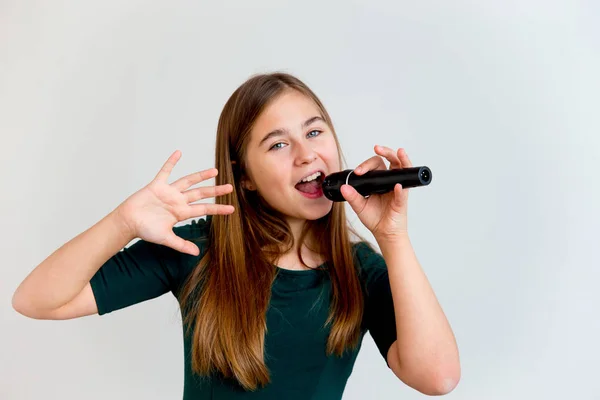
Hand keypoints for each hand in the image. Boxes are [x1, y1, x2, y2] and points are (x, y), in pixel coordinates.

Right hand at [115, 150, 233, 254]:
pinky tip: (179, 153)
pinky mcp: (156, 185)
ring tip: (214, 170)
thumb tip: (196, 253)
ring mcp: (168, 192)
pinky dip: (171, 162)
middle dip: (215, 190)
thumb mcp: (166, 238)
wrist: (127, 222)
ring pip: (188, 181)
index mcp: (181, 212)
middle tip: (230, 187)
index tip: (231, 209)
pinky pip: (165, 171)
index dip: (218, 208)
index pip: (204, 209)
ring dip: (200, 175)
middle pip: (200, 193)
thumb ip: (181, 245)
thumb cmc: (144, 230)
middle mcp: (177, 200)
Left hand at [341, 145, 411, 239]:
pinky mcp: (402, 201)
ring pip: (403, 169)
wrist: (384, 232)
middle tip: (377, 148)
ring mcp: (398, 189)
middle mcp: (390, 181)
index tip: (358, 172)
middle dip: (385, 151)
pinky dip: (400, 190)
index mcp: (380, 180)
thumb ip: (352, 196)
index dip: (366, 165)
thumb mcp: (359, 206)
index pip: (376, 164)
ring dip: (402, 159)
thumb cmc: (375, 218)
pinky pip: (403, 193)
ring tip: (399, 151)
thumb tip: (343, 188)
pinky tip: (397, 186)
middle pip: (391, 160)